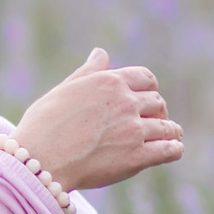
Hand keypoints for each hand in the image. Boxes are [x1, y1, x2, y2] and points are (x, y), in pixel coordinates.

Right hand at [11, 49, 184, 191]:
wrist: (39, 160)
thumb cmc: (43, 125)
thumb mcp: (64, 90)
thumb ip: (88, 72)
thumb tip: (101, 53)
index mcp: (109, 82)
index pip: (145, 78)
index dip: (148, 89)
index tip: (145, 100)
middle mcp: (125, 102)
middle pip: (157, 102)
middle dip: (157, 111)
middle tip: (153, 122)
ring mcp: (134, 130)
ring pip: (166, 126)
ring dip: (169, 130)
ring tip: (170, 136)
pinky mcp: (138, 157)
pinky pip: (169, 149)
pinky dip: (174, 148)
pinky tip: (173, 149)